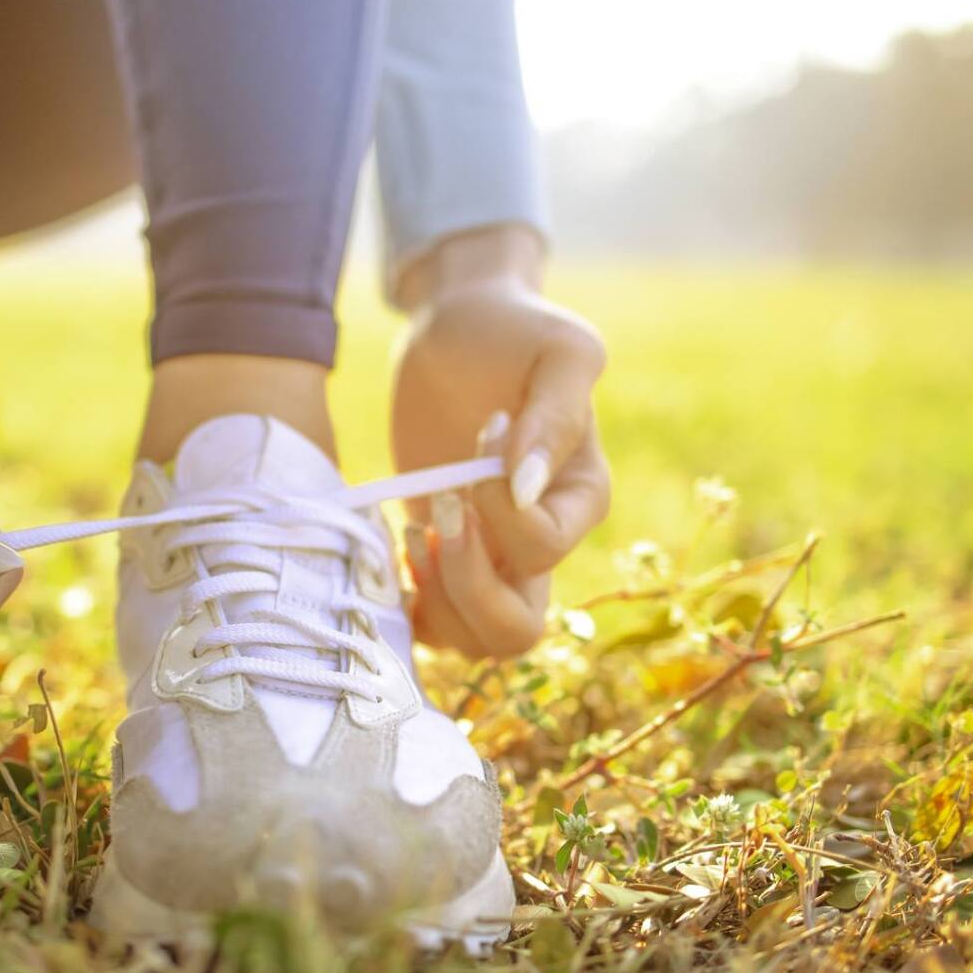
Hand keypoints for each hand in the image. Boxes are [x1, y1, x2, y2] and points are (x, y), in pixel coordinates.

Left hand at [391, 227, 608, 657]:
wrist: (458, 330)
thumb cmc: (514, 331)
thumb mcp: (557, 349)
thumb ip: (554, 415)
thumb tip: (523, 489)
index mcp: (582, 499)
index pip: (542, 548)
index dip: (498, 509)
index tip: (480, 435)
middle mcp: (542, 544)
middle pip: (516, 630)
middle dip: (465, 584)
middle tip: (434, 517)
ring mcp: (491, 560)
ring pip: (474, 642)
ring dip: (433, 598)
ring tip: (412, 530)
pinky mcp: (443, 559)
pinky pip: (431, 625)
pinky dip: (404, 603)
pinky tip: (391, 545)